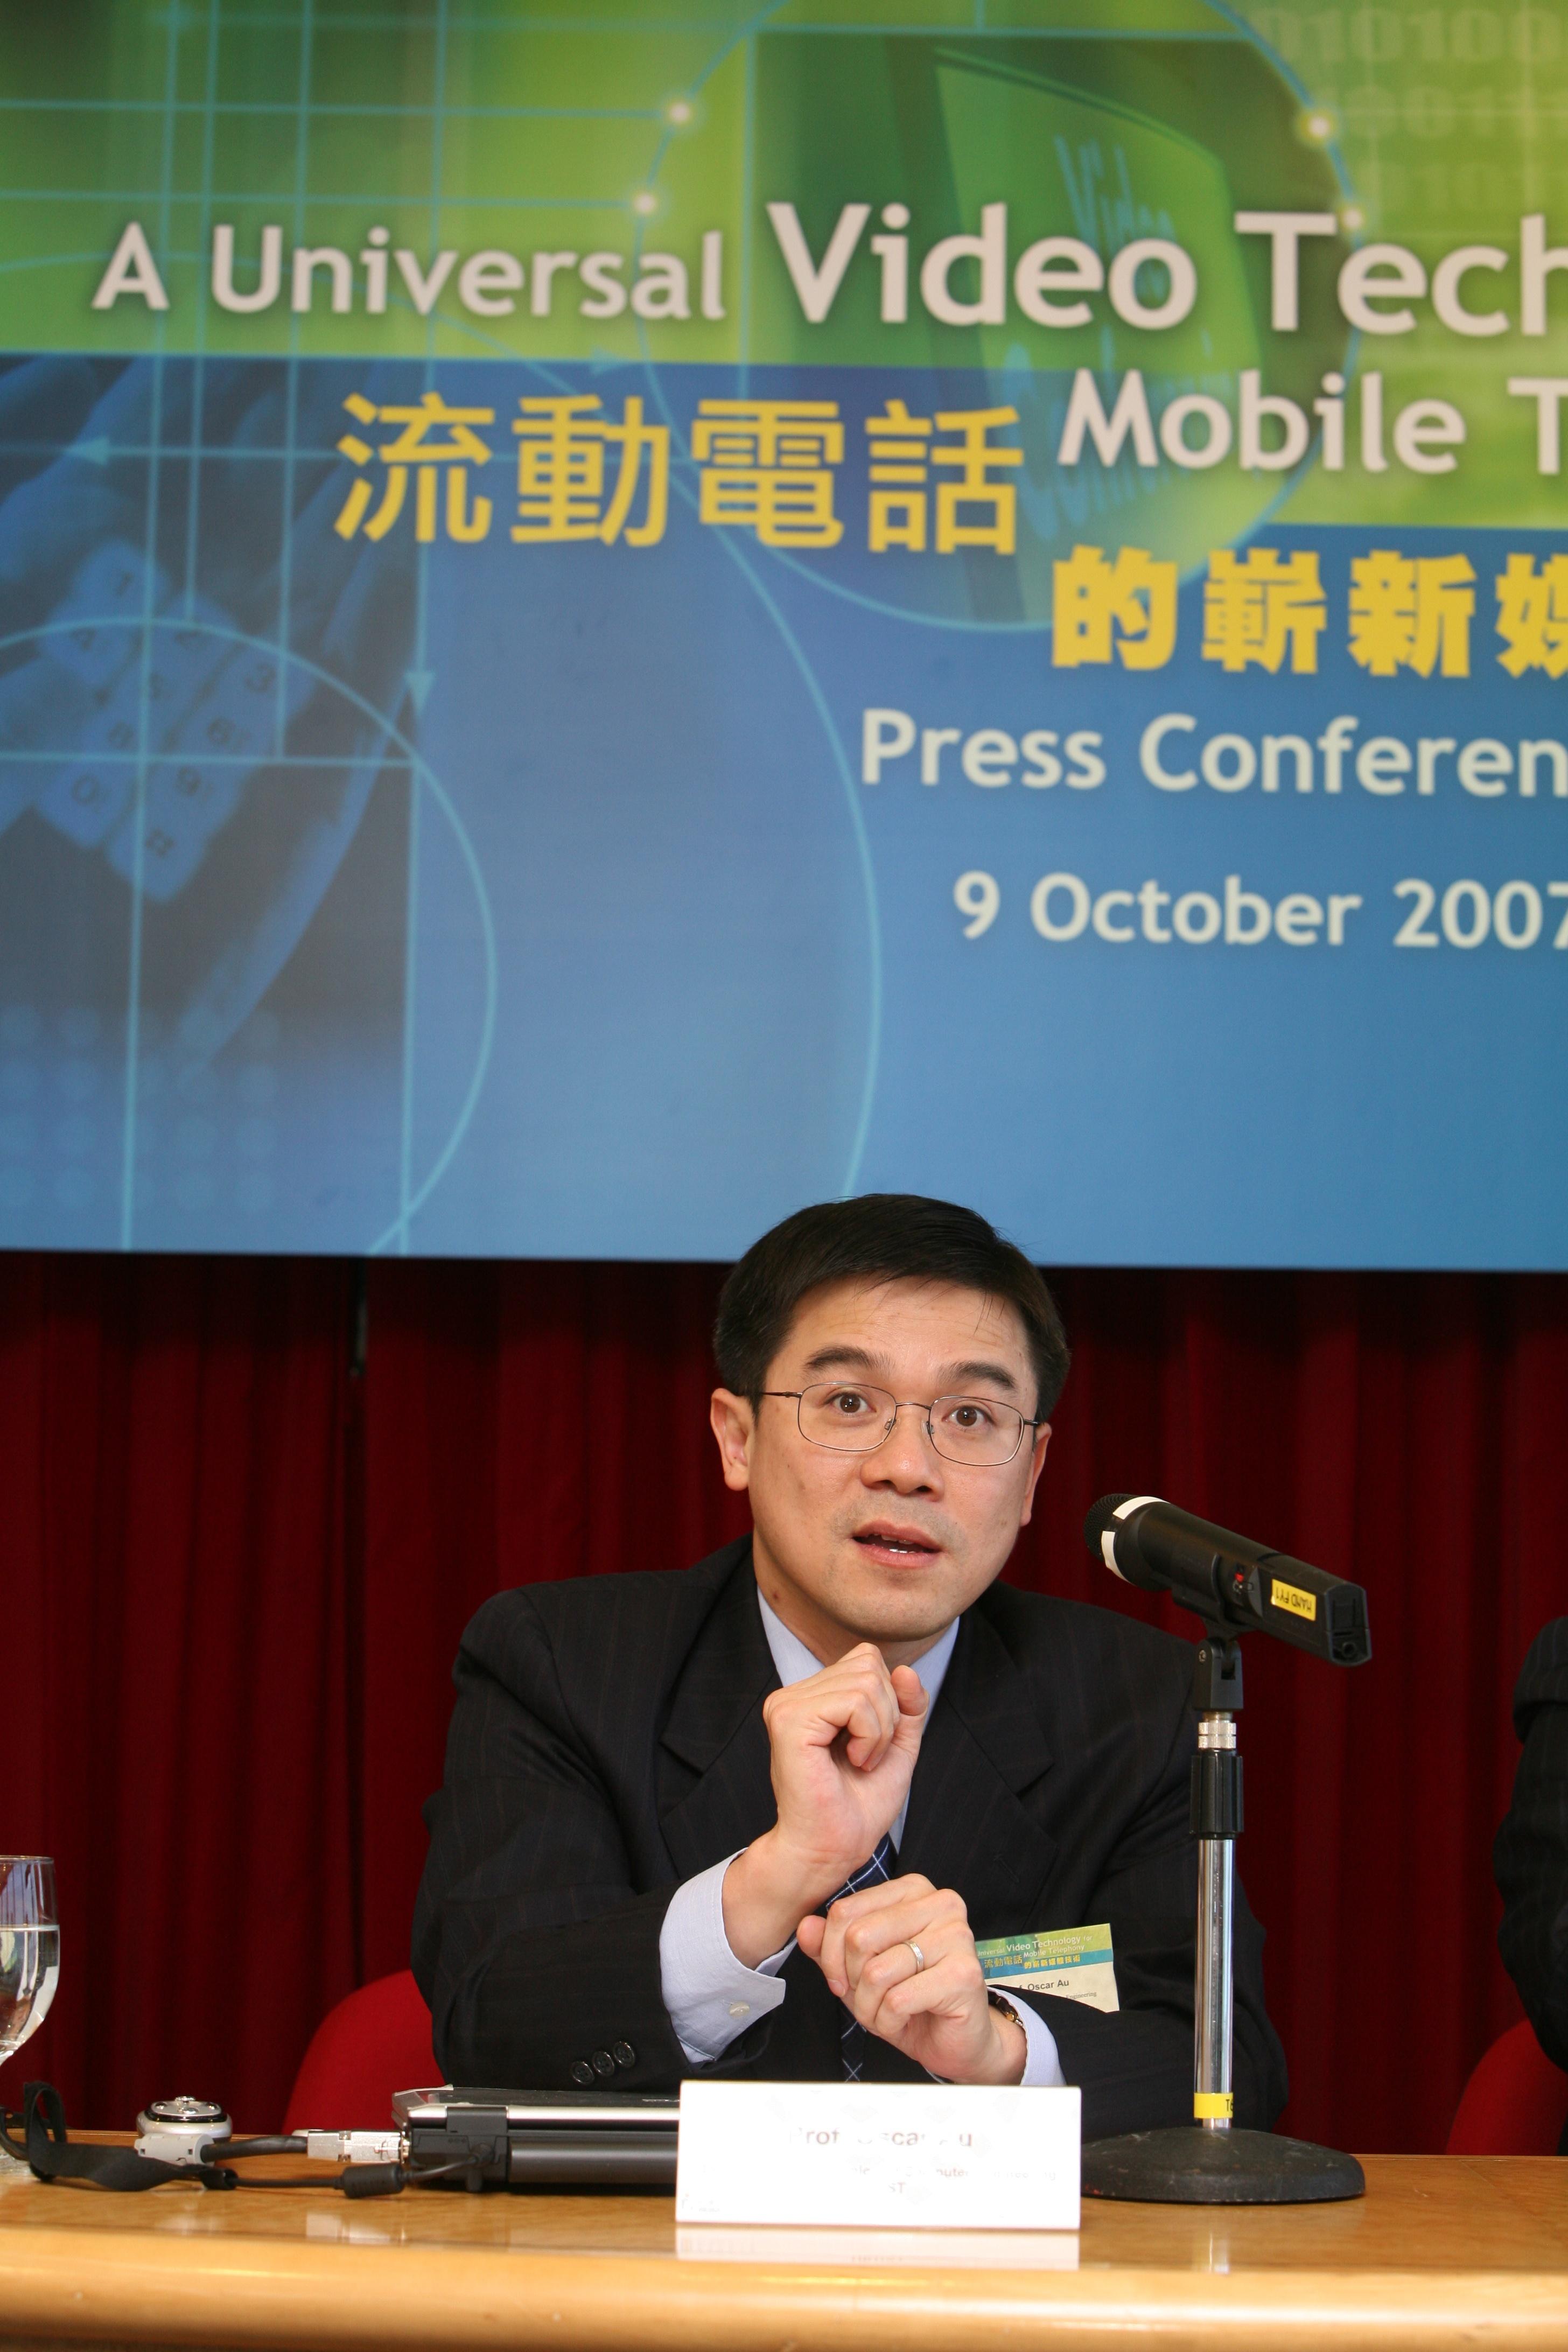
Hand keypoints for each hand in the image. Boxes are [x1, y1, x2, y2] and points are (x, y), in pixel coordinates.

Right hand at [721, 1644, 926, 1965]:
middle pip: (869, 1663)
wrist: (832, 1850)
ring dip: (879, 1730)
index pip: (866, 1658)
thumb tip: (906, 1669)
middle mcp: (793, 1694)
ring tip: (860, 1762)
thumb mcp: (897, 1745)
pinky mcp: (790, 1720)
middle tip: (866, 1757)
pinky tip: (854, 1761)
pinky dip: (870, 1735)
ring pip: (866, 1681)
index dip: (888, 1699)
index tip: (873, 1744)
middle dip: (887, 1714)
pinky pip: (855, 1701)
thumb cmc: (859, 1807)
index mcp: (812, 1696)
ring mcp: (786, 1704)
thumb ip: (907, 1705)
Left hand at [797, 1874, 1025, 2084]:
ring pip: (877, 1971)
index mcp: (912, 1890)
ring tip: (885, 2013)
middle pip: (859, 1937)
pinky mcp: (963, 1973)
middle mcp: (939, 1903)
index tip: (839, 1980)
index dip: (830, 1954)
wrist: (958, 2041)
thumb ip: (831, 1946)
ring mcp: (956, 1936)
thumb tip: (806, 1927)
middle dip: (851, 1983)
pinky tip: (903, 2021)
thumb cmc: (910, 2000)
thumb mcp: (859, 1971)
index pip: (846, 1910)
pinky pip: (898, 1999)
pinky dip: (888, 2021)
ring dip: (869, 2007)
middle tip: (866, 2000)